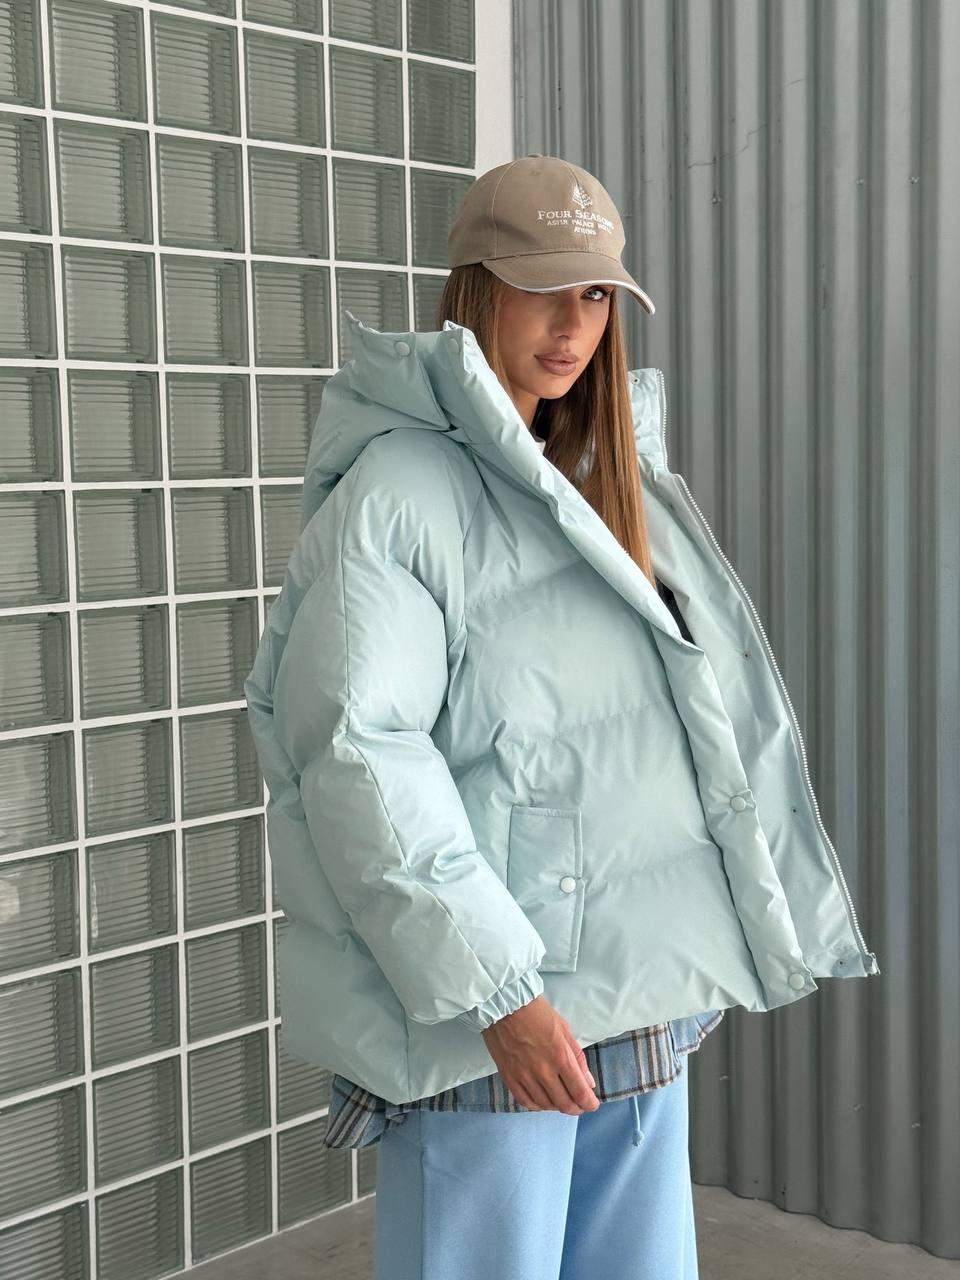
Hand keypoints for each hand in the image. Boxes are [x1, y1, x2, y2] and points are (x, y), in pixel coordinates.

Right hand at [481, 995, 599, 1113]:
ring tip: (560, 1100)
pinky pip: (525, 1101)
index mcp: (561, 1057)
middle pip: (564, 1103)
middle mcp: (544, 1071)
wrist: (505, 1005)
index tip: (591, 1104)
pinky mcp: (509, 1077)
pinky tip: (542, 1101)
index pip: (580, 1092)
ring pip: (545, 1105)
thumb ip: (578, 1058)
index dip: (589, 1103)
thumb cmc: (538, 1013)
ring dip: (557, 1106)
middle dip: (576, 1108)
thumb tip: (588, 1083)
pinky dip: (537, 1105)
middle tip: (578, 1104)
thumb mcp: (565, 1030)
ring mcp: (524, 1076)